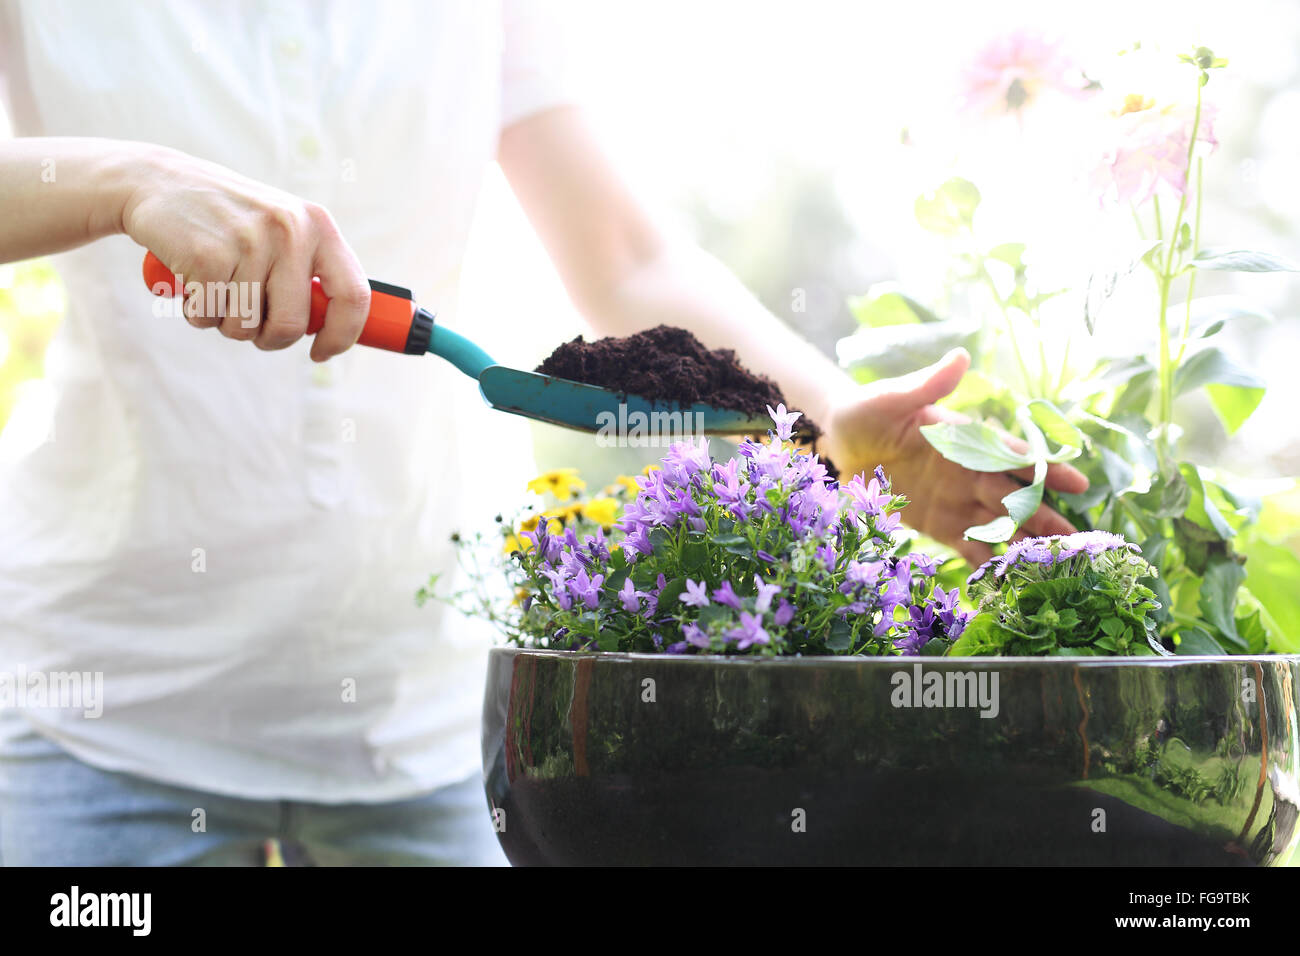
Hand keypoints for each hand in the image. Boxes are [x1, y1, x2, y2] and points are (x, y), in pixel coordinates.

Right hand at [121, 145, 368, 360]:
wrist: (156, 181)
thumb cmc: (227, 220)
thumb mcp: (281, 229)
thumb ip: (308, 270)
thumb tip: (334, 329)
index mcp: (318, 225)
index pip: (354, 295)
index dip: (342, 335)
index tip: (321, 353)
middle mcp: (290, 230)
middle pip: (293, 325)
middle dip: (268, 338)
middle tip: (248, 322)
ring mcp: (249, 241)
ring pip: (247, 327)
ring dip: (226, 324)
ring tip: (215, 289)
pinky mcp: (207, 255)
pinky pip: (209, 317)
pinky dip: (197, 314)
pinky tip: (191, 283)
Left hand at [819, 348, 1088, 565]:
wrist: (835, 444)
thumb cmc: (864, 413)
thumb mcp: (891, 398)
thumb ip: (926, 385)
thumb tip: (960, 357)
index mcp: (966, 441)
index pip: (1015, 456)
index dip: (1046, 470)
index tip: (1078, 483)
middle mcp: (969, 473)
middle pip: (1015, 497)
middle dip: (1045, 517)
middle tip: (1077, 540)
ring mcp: (956, 501)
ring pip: (1000, 524)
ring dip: (1024, 543)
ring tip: (1053, 566)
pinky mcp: (938, 525)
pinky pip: (968, 546)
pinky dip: (987, 563)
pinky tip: (1009, 585)